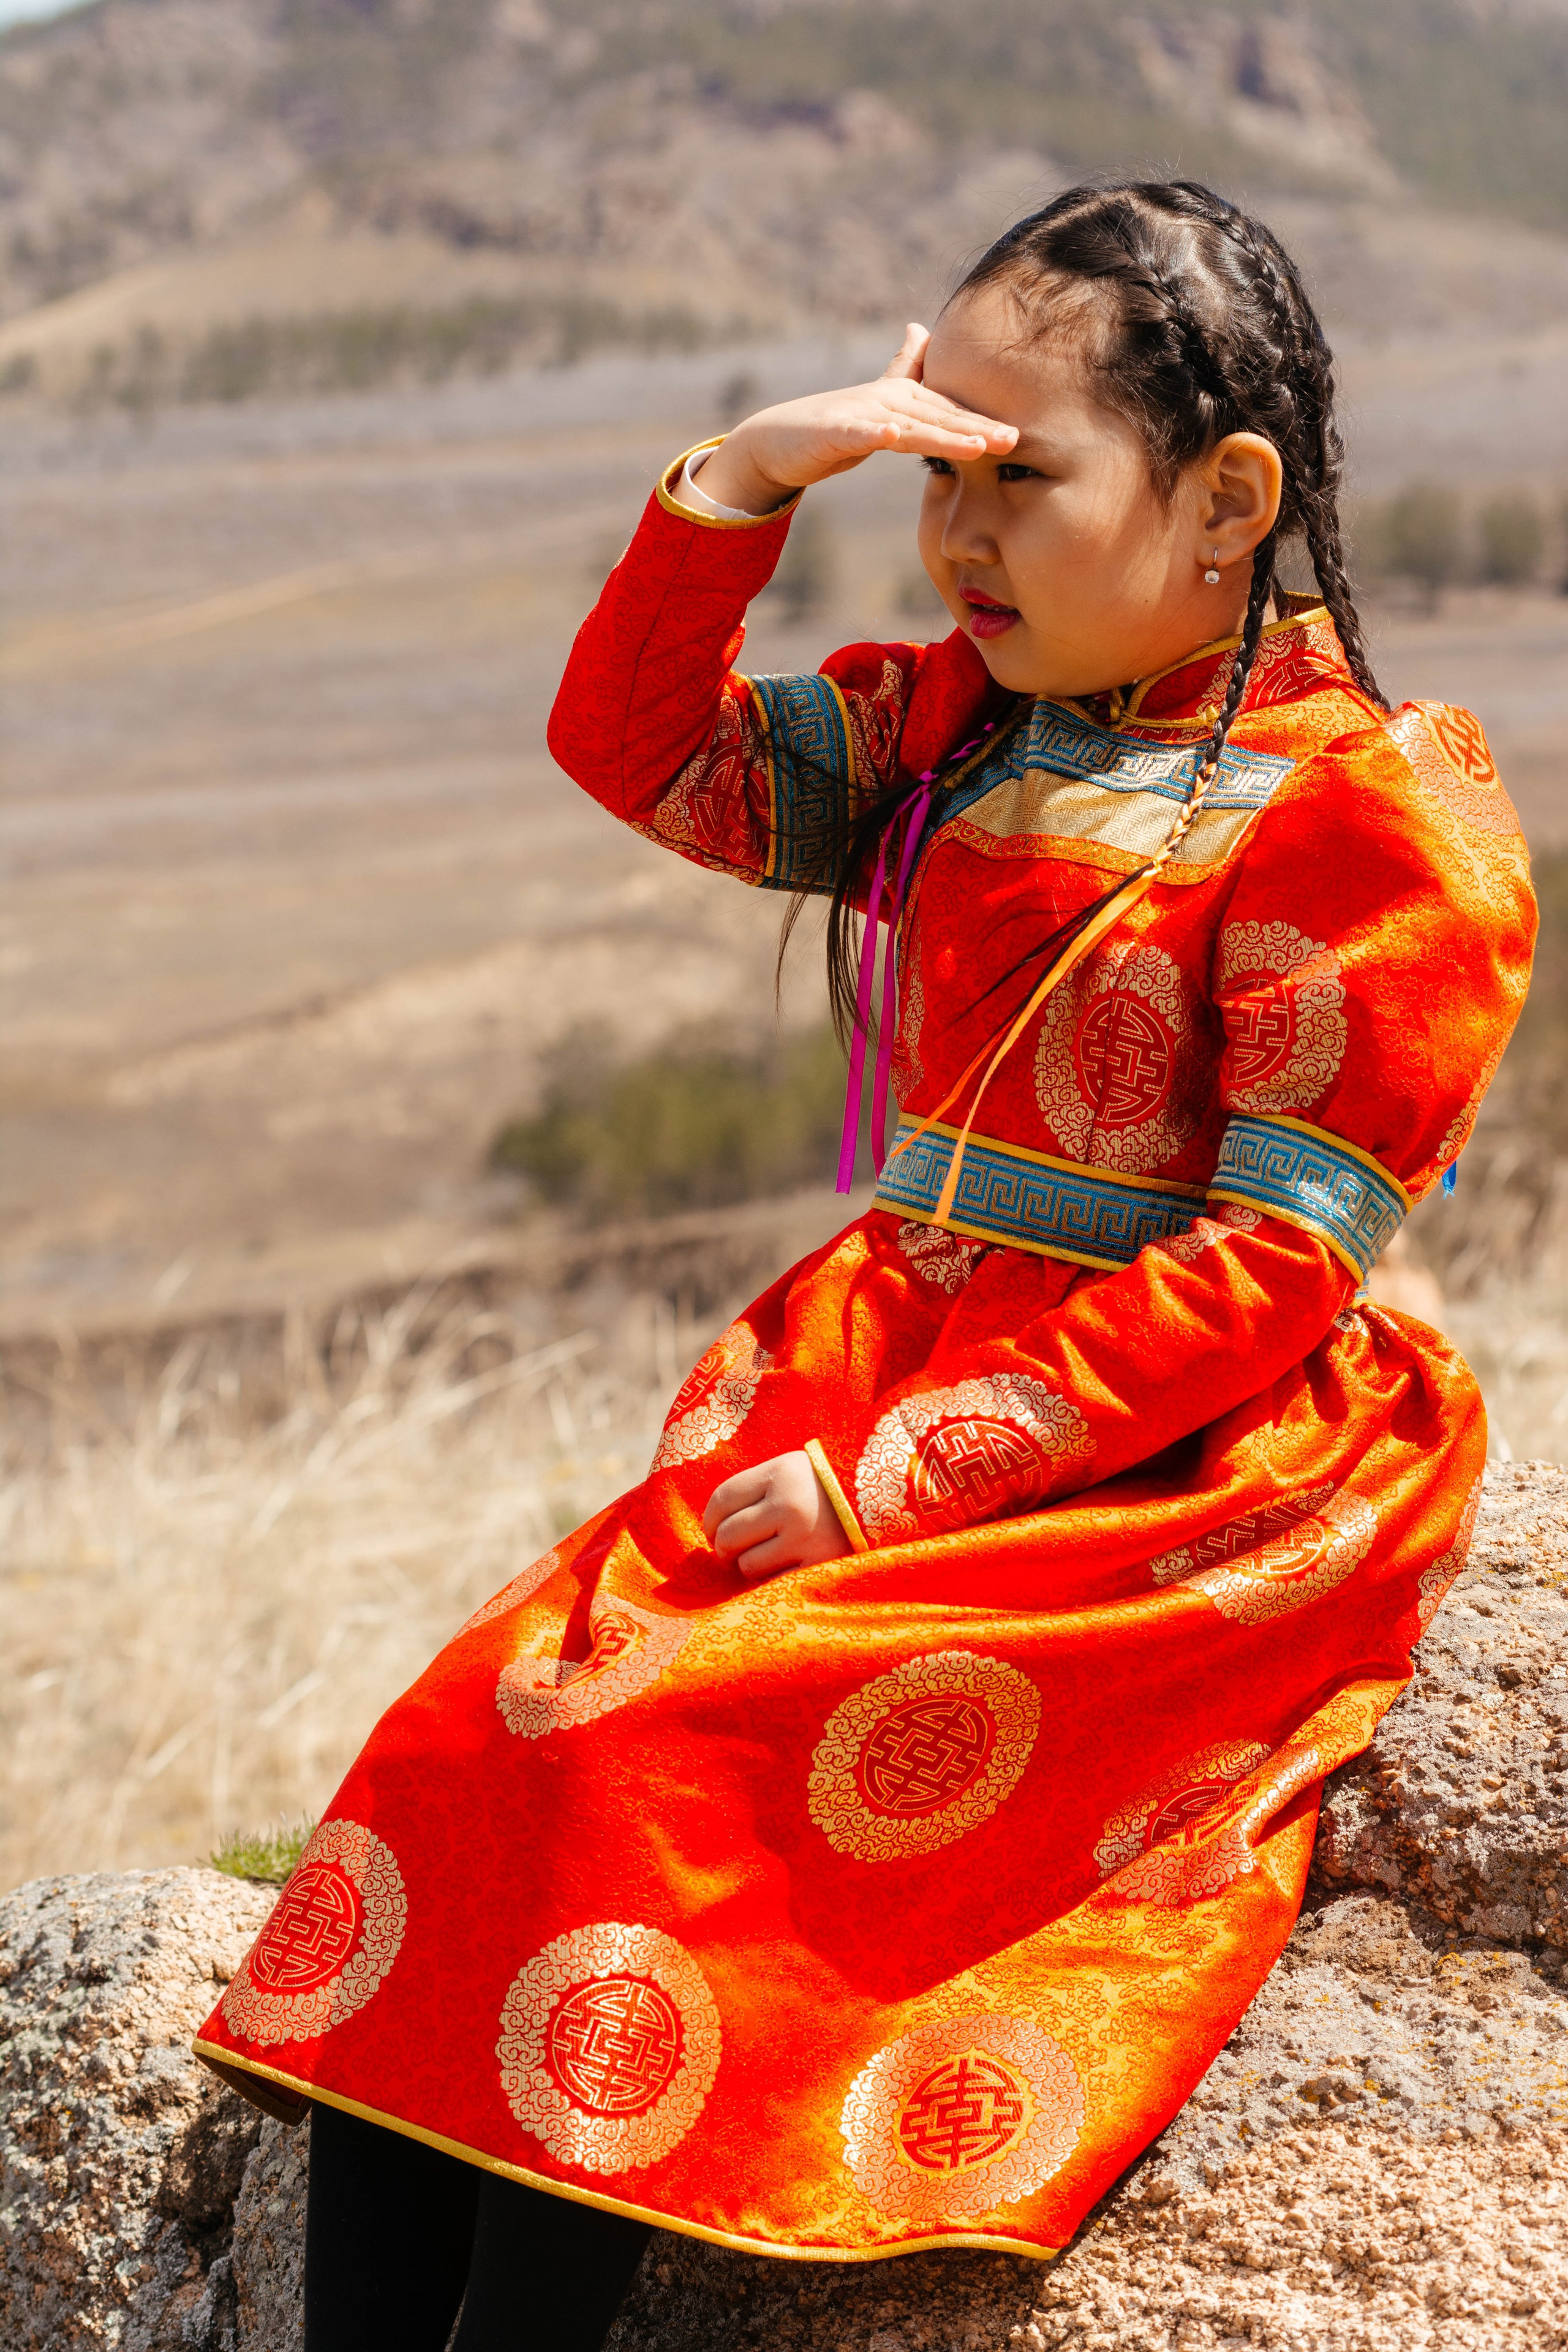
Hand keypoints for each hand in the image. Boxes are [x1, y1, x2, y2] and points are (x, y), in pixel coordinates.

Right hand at [692, 324, 1017, 515]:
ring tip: (978, 445)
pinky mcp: (834, 430)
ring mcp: (860, 413)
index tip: (1022, 434)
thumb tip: (921, 328)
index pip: (950, 413)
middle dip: (978, 429)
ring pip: (910, 425)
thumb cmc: (832, 427)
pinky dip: (878, 432)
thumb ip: (902, 371)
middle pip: (939, 416)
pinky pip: (859, 433)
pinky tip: (895, 434)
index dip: (984, 421)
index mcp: (902, 398)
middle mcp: (886, 400)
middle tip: (1016, 440)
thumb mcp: (876, 404)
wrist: (778, 441)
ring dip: (943, 434)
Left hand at [703, 1450, 851, 1580]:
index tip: (711, 1531)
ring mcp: (804, 1537)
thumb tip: (713, 1528)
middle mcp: (788, 1504)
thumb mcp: (791, 1471)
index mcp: (779, 1473)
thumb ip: (755, 1490)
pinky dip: (772, 1580)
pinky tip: (782, 1568)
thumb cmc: (825, 1486)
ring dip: (748, 1565)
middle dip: (722, 1548)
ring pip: (747, 1564)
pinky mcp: (819, 1565)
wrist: (883, 1497)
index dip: (708, 1521)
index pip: (722, 1499)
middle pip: (728, 1535)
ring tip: (764, 1557)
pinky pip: (774, 1583)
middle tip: (731, 1551)